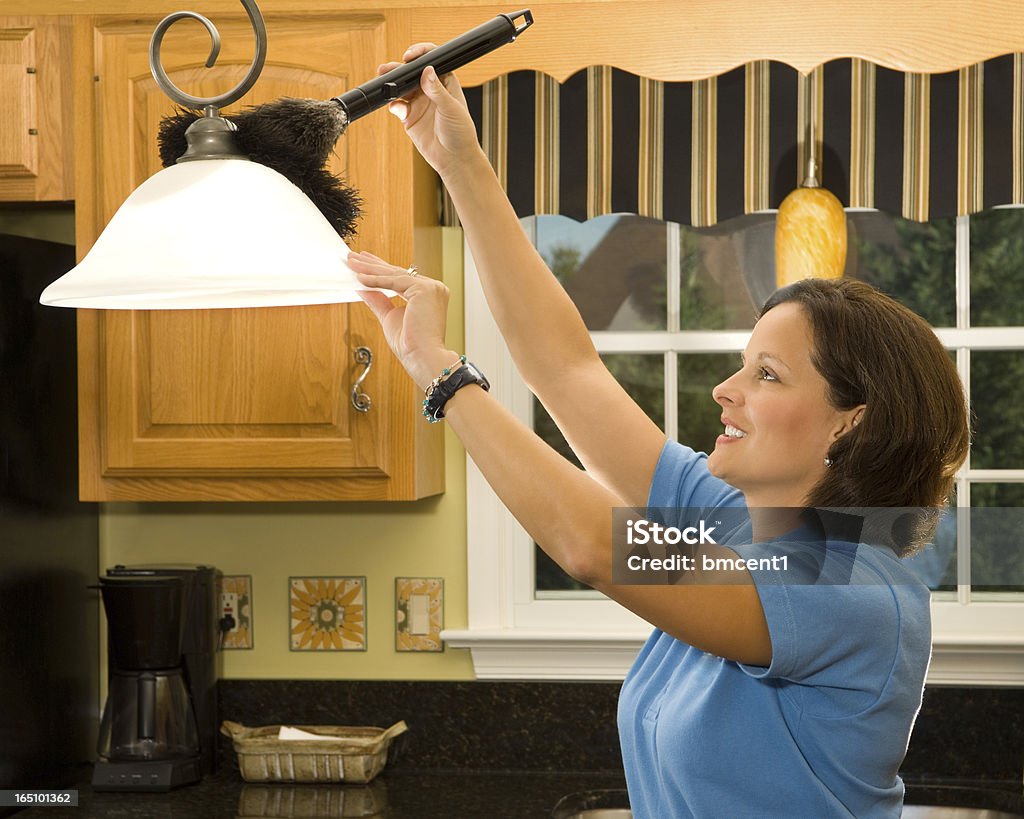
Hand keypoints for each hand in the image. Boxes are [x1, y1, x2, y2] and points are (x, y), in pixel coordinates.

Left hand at [349, 251, 456, 388]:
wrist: (422, 357)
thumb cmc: (411, 345)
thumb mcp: (389, 316)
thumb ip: (378, 300)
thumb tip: (363, 288)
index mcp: (429, 294)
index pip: (401, 277)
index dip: (381, 270)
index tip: (364, 263)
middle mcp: (434, 288)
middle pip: (397, 273)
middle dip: (373, 265)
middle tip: (354, 257)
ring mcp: (431, 287)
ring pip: (394, 275)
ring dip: (370, 269)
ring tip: (352, 263)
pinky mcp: (425, 289)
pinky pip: (395, 281)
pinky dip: (376, 280)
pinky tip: (361, 278)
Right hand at [378, 45, 483, 179]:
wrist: (454, 159)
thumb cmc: (461, 133)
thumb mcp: (451, 109)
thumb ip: (437, 90)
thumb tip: (427, 70)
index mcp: (444, 82)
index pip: (431, 60)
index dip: (420, 54)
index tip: (409, 56)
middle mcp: (430, 89)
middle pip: (411, 72)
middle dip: (399, 69)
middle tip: (387, 69)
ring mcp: (418, 102)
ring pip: (401, 88)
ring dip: (392, 85)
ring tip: (385, 85)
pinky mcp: (409, 117)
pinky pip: (397, 106)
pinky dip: (393, 104)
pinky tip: (395, 107)